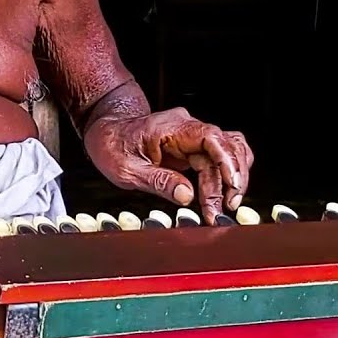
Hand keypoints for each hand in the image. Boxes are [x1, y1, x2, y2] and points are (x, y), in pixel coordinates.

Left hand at [85, 108, 252, 224]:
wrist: (106, 130)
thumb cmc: (112, 145)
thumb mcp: (126, 169)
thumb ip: (158, 181)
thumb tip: (186, 196)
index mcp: (171, 127)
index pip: (211, 137)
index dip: (227, 161)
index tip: (231, 185)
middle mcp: (187, 127)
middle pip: (225, 149)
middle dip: (229, 181)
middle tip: (223, 210)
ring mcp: (192, 136)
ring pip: (229, 152)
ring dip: (232, 179)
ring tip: (223, 206)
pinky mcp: (193, 146)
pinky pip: (220, 156)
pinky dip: (225, 175)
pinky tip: (221, 195)